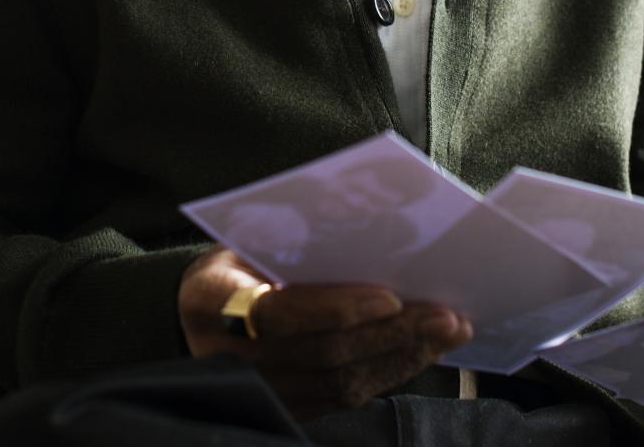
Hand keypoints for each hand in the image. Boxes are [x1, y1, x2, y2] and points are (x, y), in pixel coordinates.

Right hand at [177, 244, 473, 420]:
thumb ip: (293, 244)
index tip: (390, 296)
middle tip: (446, 315)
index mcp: (212, 303)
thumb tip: (374, 234)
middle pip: (324, 354)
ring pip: (341, 383)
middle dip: (392, 334)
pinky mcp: (286, 408)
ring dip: (402, 357)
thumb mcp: (246, 240)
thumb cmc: (234, 262)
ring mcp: (259, 392)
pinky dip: (388, 375)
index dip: (338, 309)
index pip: (282, 315)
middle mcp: (230, 358)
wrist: (195, 314)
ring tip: (448, 331)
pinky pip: (343, 399)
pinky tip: (420, 352)